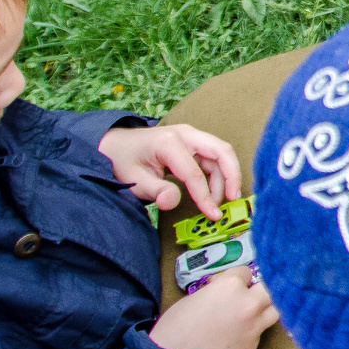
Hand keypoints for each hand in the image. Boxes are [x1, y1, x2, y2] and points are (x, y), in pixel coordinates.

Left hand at [98, 123, 240, 218]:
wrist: (116, 146)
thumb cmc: (123, 162)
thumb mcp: (134, 180)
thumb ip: (155, 191)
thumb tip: (172, 202)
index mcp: (169, 142)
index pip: (194, 172)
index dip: (205, 196)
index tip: (212, 215)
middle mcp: (185, 134)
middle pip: (221, 151)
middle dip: (231, 176)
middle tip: (233, 199)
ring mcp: (191, 137)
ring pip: (220, 155)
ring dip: (225, 178)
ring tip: (216, 202)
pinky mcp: (193, 143)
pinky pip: (213, 157)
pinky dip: (218, 174)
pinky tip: (214, 192)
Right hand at [150, 270, 276, 348]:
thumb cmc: (175, 329)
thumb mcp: (193, 298)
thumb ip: (215, 291)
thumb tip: (223, 292)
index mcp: (230, 286)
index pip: (245, 272)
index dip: (237, 278)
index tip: (232, 283)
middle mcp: (248, 303)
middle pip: (267, 287)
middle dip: (257, 290)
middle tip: (247, 295)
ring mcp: (254, 325)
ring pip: (274, 309)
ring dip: (265, 308)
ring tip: (252, 312)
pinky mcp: (253, 345)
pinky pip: (260, 331)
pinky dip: (254, 329)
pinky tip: (240, 333)